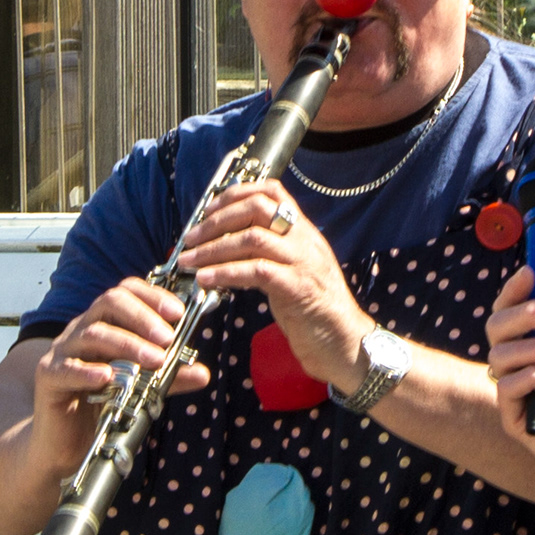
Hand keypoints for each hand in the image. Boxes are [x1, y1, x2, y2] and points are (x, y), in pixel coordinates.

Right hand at [31, 278, 206, 469]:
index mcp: (104, 323)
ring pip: (92, 333)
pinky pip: (67, 368)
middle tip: (167, 339)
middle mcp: (82, 330)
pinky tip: (108, 378)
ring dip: (127, 344)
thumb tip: (202, 373)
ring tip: (154, 361)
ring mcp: (63, 351)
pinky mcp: (49, 377)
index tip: (178, 313)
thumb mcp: (142, 388)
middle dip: (142, 317)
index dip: (152, 297)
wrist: (65, 442)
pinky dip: (88, 371)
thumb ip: (169, 378)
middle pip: (109, 302)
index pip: (126, 292)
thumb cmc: (101, 406)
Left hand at [170, 180, 367, 385]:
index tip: (209, 209)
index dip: (236, 194)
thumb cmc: (315, 310)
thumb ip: (271, 253)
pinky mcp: (297, 287)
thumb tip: (230, 245)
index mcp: (303, 232)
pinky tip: (207, 279)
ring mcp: (303, 262)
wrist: (344, 342)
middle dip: (217, 220)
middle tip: (191, 237)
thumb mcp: (294, 270)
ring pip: (252, 238)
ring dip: (213, 248)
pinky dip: (226, 272)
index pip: (271, 191)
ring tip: (190, 260)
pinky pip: (256, 270)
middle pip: (257, 208)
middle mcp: (304, 240)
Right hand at [484, 266, 534, 494]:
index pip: (509, 312)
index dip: (514, 290)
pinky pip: (506, 388)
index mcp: (531, 348)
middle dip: (525, 313)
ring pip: (499, 356)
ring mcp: (511, 394)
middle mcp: (515, 367)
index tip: (533, 272)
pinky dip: (532, 376)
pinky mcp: (514, 420)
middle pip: (496, 327)